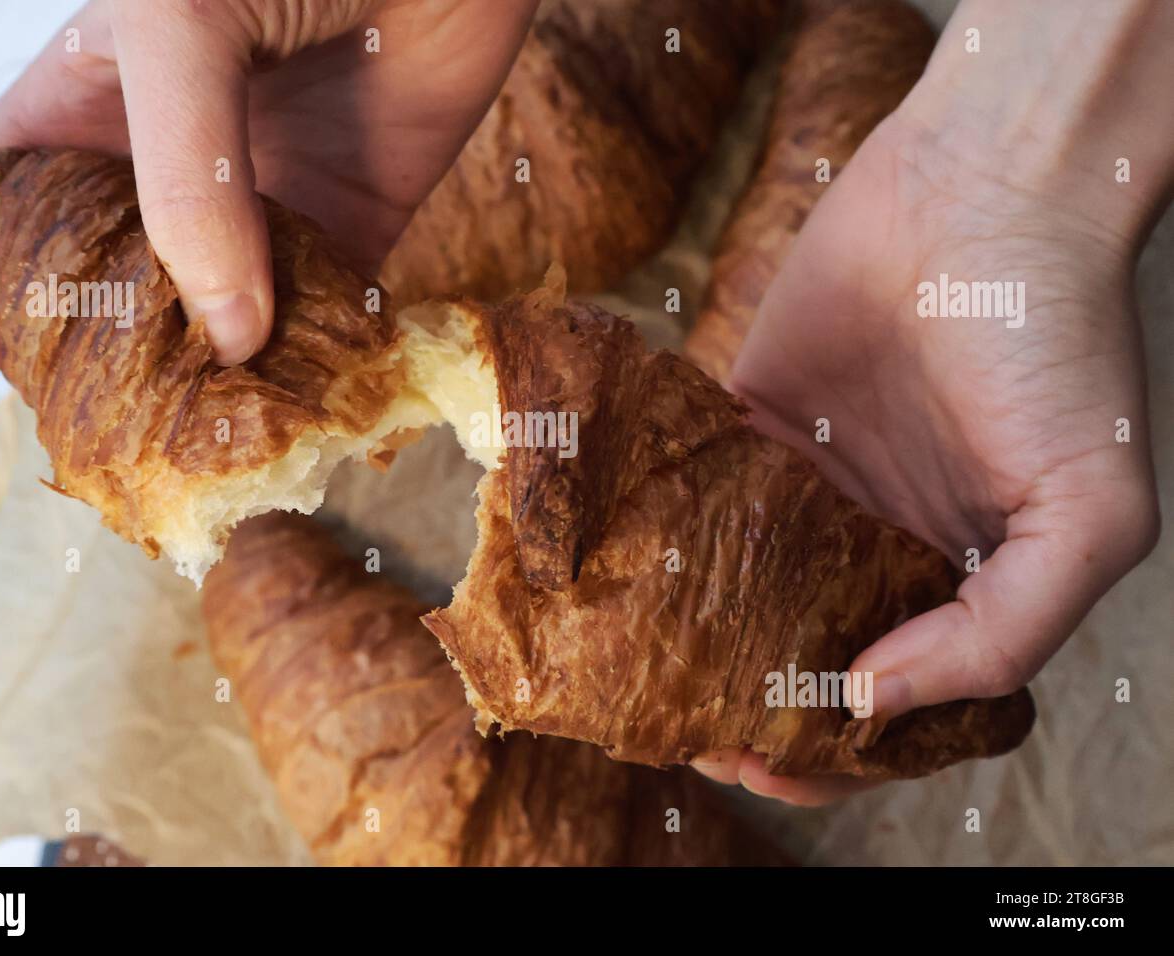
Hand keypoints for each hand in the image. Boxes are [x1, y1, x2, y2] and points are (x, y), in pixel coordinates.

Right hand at [0, 0, 536, 371]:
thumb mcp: (182, 26)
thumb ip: (186, 177)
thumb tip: (222, 330)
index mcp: (84, 107)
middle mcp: (161, 171)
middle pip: (94, 293)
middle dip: (93, 365)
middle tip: (120, 423)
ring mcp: (254, 205)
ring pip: (209, 323)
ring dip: (212, 387)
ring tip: (222, 433)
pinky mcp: (348, 229)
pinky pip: (322, 316)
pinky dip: (317, 364)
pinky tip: (314, 396)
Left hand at [694, 14, 1167, 803]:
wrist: (981, 192)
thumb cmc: (1056, 343)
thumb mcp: (1089, 511)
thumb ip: (1005, 630)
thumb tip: (877, 703)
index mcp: (962, 583)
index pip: (895, 701)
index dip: (840, 753)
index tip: (772, 764)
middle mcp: (883, 548)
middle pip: (804, 661)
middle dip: (752, 712)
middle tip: (694, 733)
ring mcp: (814, 490)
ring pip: (740, 596)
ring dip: (697, 645)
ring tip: (650, 678)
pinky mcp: (752, 426)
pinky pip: (698, 501)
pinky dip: (664, 544)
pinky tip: (629, 583)